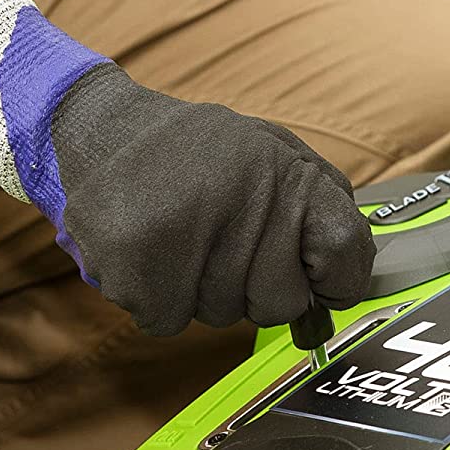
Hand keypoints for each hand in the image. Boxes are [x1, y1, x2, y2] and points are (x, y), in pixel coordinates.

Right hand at [0, 0, 374, 335]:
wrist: (103, 129)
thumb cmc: (201, 154)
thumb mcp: (275, 155)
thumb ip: (321, 210)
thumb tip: (346, 286)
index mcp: (286, 169)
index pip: (346, 252)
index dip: (336, 279)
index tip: (318, 278)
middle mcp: (242, 197)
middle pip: (280, 303)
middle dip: (256, 288)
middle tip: (222, 238)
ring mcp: (186, 233)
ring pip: (221, 316)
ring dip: (201, 289)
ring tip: (182, 234)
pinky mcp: (133, 266)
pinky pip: (168, 320)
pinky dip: (158, 298)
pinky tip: (151, 253)